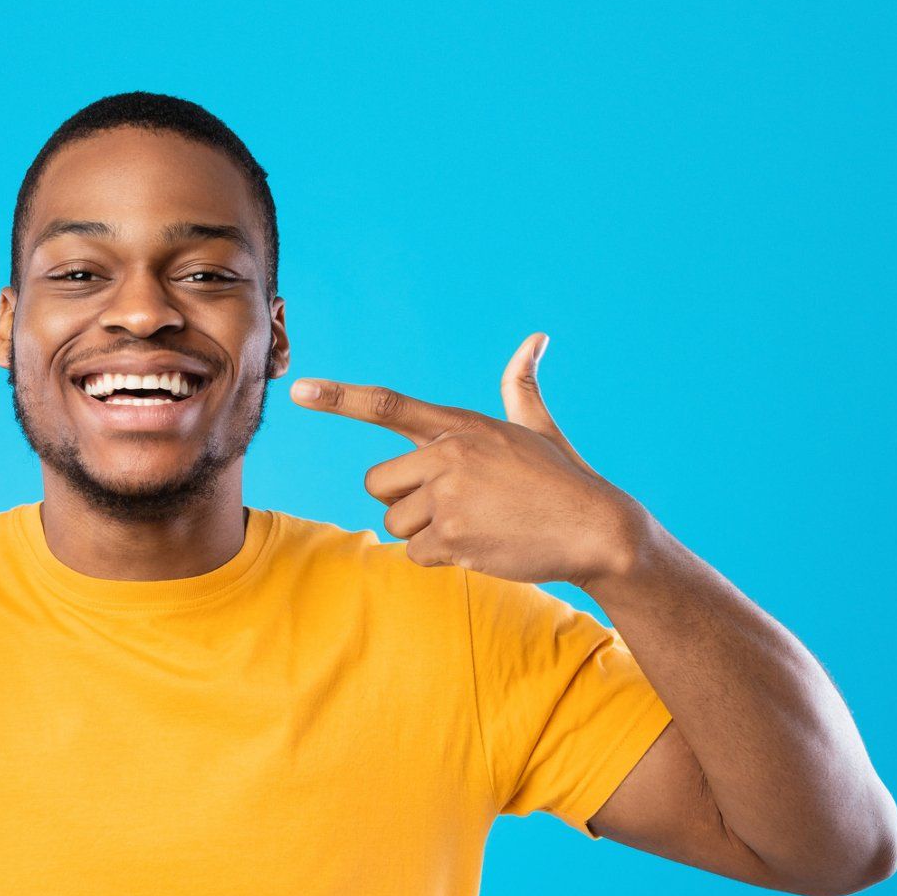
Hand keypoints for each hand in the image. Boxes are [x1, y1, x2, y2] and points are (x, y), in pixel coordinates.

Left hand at [291, 333, 642, 588]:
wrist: (597, 528)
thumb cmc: (564, 478)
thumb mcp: (537, 426)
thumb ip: (521, 385)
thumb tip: (537, 337)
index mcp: (460, 425)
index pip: (387, 405)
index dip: (339, 398)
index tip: (299, 389)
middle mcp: (449, 455)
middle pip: (378, 483)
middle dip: (403, 501)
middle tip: (451, 505)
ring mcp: (450, 496)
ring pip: (395, 523)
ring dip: (425, 533)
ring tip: (475, 525)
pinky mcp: (455, 536)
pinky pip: (415, 553)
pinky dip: (442, 557)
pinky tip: (481, 546)